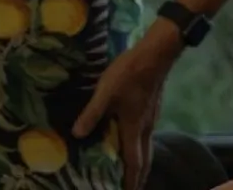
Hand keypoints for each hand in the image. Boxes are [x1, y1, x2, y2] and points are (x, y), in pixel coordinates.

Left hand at [75, 21, 180, 189]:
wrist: (156, 55)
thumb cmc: (130, 74)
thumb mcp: (105, 93)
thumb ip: (92, 114)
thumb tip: (76, 135)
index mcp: (134, 129)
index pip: (134, 162)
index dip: (130, 180)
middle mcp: (146, 128)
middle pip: (145, 159)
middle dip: (138, 177)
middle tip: (132, 188)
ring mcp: (151, 118)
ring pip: (147, 148)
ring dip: (140, 163)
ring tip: (130, 171)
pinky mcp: (152, 109)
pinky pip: (146, 137)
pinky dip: (140, 148)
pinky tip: (132, 142)